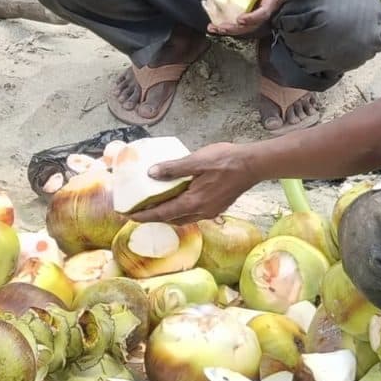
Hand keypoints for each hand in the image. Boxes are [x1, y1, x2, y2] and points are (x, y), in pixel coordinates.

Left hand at [135, 142, 258, 224]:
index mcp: (192, 202)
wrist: (253, 165)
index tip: (128, 215)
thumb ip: (173, 168)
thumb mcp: (196, 160)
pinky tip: (179, 200)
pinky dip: (181, 210)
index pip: (162, 213)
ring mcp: (210, 211)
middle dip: (154, 217)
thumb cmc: (226, 161)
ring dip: (168, 215)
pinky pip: (193, 213)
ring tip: (156, 207)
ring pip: (183, 218)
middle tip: (138, 212)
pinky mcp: (217, 207)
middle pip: (171, 219)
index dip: (143, 215)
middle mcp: (200, 212)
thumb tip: (151, 173)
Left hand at [206, 0, 297, 36]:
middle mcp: (266, 6)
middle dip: (235, 29)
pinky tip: (215, 22)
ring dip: (229, 29)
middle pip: (252, 25)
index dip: (252, 17)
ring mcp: (259, 9)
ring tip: (212, 28)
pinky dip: (229, 22)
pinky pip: (242, 20)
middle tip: (219, 28)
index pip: (264, 12)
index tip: (240, 19)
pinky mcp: (253, 7)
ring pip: (246, 26)